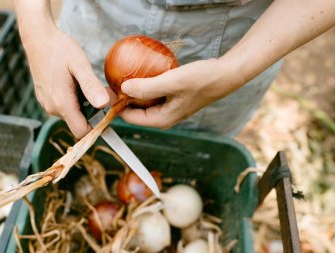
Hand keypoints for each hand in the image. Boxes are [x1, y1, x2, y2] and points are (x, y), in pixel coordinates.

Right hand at [25, 29, 110, 137]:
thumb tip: (104, 104)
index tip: (107, 112)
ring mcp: (47, 104)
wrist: (38, 38)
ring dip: (83, 104)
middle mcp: (52, 108)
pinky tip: (75, 82)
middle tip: (101, 89)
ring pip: (72, 115)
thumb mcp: (80, 65)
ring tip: (85, 82)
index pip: (81, 131)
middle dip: (92, 111)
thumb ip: (91, 86)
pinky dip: (74, 99)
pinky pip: (64, 107)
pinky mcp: (45, 99)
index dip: (97, 126)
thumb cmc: (59, 49)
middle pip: (78, 123)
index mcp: (61, 103)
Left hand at [119, 58, 243, 128]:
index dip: (117, 105)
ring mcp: (170, 107)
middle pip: (136, 110)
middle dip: (123, 97)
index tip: (108, 88)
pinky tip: (142, 71)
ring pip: (144, 101)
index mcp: (162, 119)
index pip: (130, 117)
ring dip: (134, 90)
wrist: (226, 74)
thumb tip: (123, 89)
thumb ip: (146, 87)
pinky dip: (146, 84)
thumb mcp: (171, 82)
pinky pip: (154, 93)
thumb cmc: (201, 79)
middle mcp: (164, 116)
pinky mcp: (174, 97)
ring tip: (124, 74)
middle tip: (113, 79)